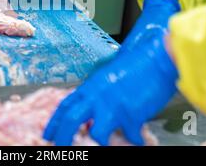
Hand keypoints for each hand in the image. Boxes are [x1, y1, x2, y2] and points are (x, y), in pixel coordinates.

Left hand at [43, 0, 180, 145]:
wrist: (158, 58)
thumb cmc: (137, 65)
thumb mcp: (110, 77)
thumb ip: (98, 93)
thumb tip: (92, 111)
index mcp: (92, 85)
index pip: (66, 104)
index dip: (54, 121)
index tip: (48, 133)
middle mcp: (98, 95)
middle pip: (72, 119)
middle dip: (63, 136)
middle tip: (60, 147)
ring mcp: (114, 105)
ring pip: (96, 133)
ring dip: (100, 143)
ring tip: (104, 146)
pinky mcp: (132, 114)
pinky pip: (130, 136)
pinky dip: (135, 140)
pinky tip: (138, 139)